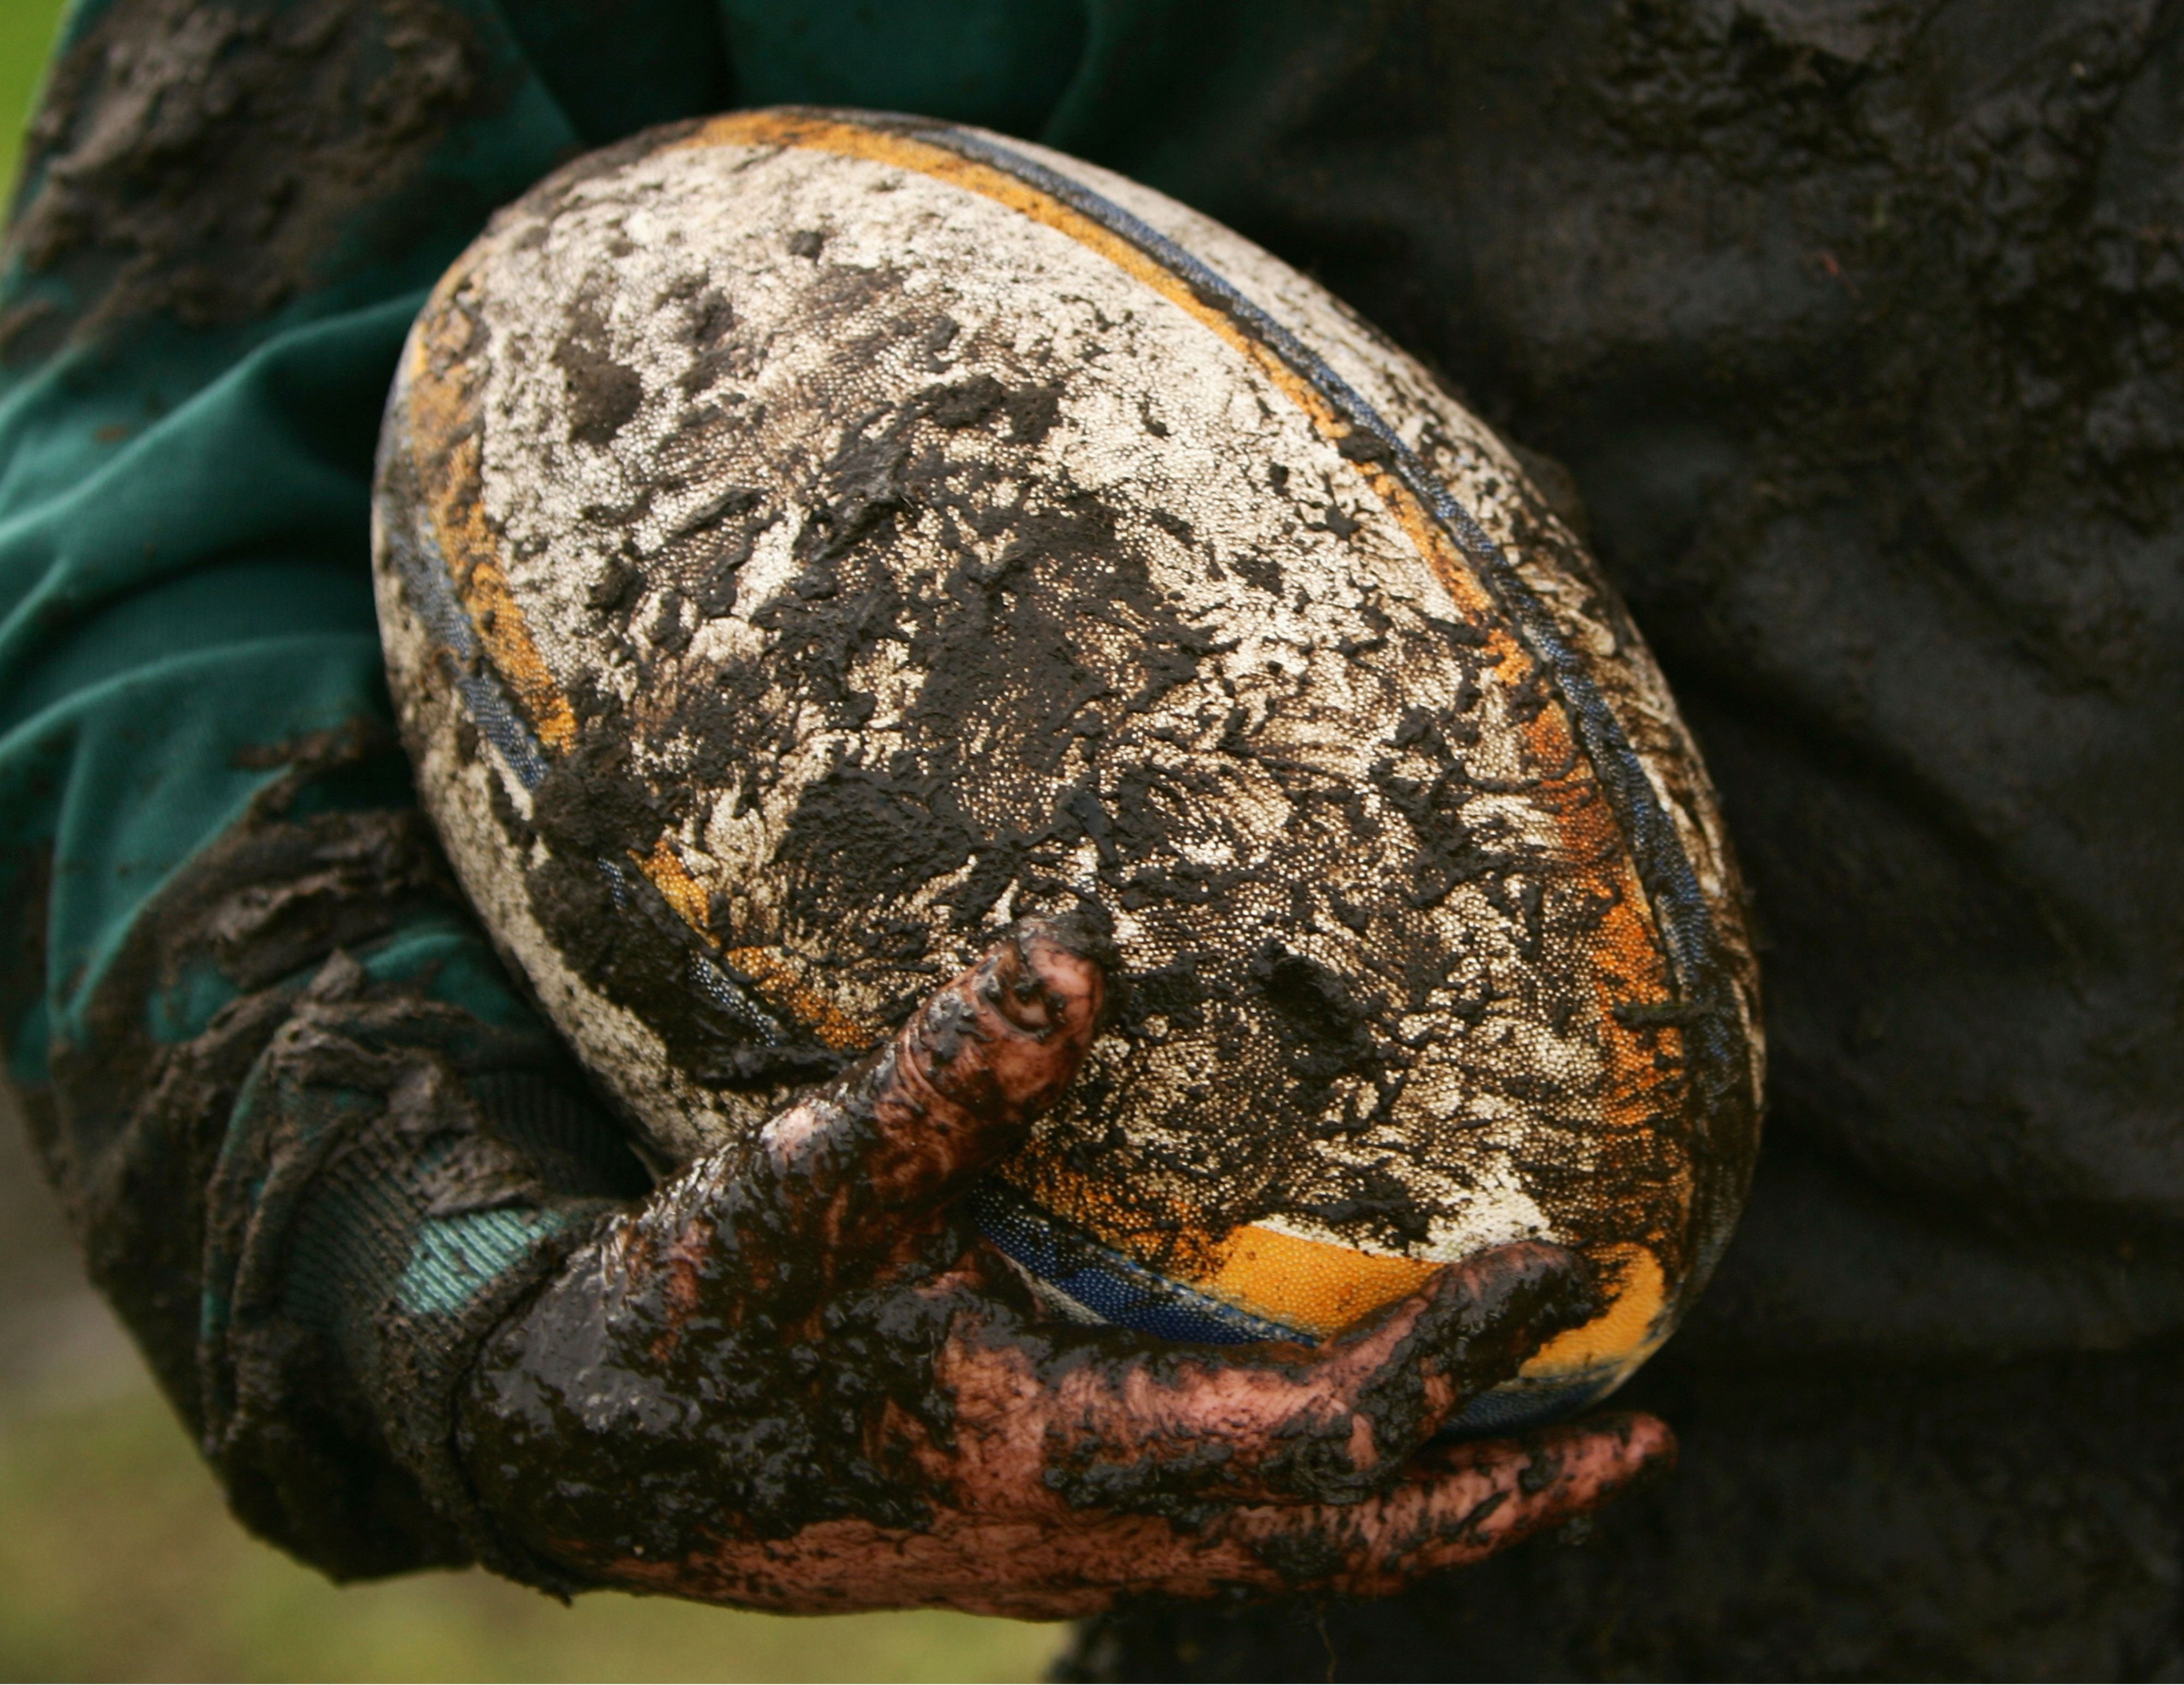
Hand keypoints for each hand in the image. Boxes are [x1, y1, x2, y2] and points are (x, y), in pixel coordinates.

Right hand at [457, 918, 1672, 1617]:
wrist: (600, 1451)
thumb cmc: (702, 1318)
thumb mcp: (810, 1185)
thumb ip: (947, 1074)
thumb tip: (1082, 949)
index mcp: (1068, 1454)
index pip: (1329, 1434)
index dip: (1459, 1356)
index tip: (1565, 1265)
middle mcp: (1093, 1532)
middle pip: (1351, 1546)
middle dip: (1504, 1494)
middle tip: (1643, 1437)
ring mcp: (1069, 1551)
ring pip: (1296, 1560)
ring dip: (1433, 1509)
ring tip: (1545, 1452)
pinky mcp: (1037, 1530)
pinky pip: (1232, 1539)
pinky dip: (1330, 1502)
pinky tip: (1343, 1441)